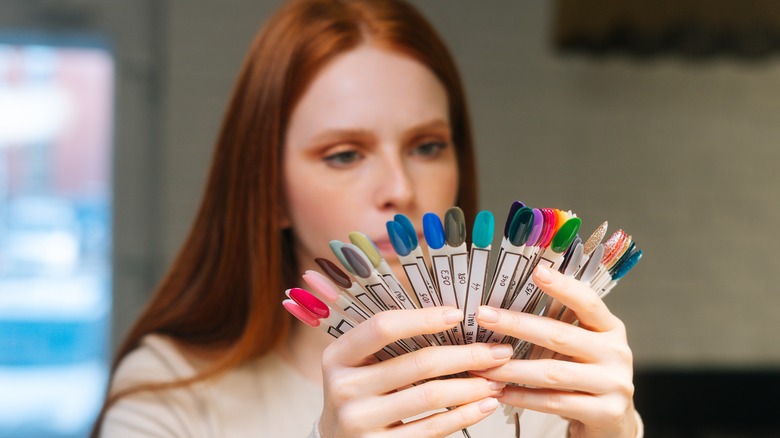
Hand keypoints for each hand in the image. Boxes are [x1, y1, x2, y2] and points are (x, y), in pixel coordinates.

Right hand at [319, 307, 511, 436]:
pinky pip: (430, 429)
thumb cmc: (360, 394)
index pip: (382, 327)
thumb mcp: (359, 365)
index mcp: (338, 356)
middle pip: (417, 363)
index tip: (458, 314)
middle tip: (498, 352)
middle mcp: (343, 388)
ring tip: (495, 380)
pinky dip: (462, 416)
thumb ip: (389, 344)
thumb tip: (450, 318)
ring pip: (429, 396)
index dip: (422, 318)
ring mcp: (358, 421)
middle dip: (466, 355)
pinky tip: (482, 406)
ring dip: (471, 386)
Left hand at [473, 265, 636, 437]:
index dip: (562, 286)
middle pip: (560, 335)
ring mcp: (613, 383)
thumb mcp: (582, 346)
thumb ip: (559, 326)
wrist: (614, 422)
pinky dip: (523, 396)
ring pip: (553, 372)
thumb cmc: (589, 376)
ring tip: (482, 364)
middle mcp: (615, 352)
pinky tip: (500, 392)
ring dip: (511, 368)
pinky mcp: (605, 412)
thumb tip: (510, 304)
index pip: (587, 302)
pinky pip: (554, 402)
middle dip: (517, 324)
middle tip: (484, 316)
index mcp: (610, 328)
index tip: (536, 271)